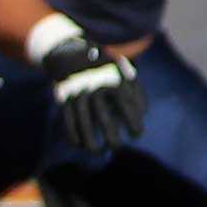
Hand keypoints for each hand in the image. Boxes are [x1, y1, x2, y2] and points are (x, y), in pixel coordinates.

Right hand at [32, 18, 147, 152]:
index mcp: (114, 81)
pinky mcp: (64, 98)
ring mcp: (78, 94)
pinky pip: (68, 121)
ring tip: (97, 152)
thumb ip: (137, 93)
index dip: (133, 124)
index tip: (136, 135)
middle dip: (112, 139)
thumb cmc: (106, 70)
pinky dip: (73, 135)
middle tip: (116, 147)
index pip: (127, 108)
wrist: (72, 54)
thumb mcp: (125, 74)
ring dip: (90, 142)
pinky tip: (79, 145)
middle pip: (104, 120)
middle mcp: (96, 88)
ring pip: (83, 124)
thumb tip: (142, 115)